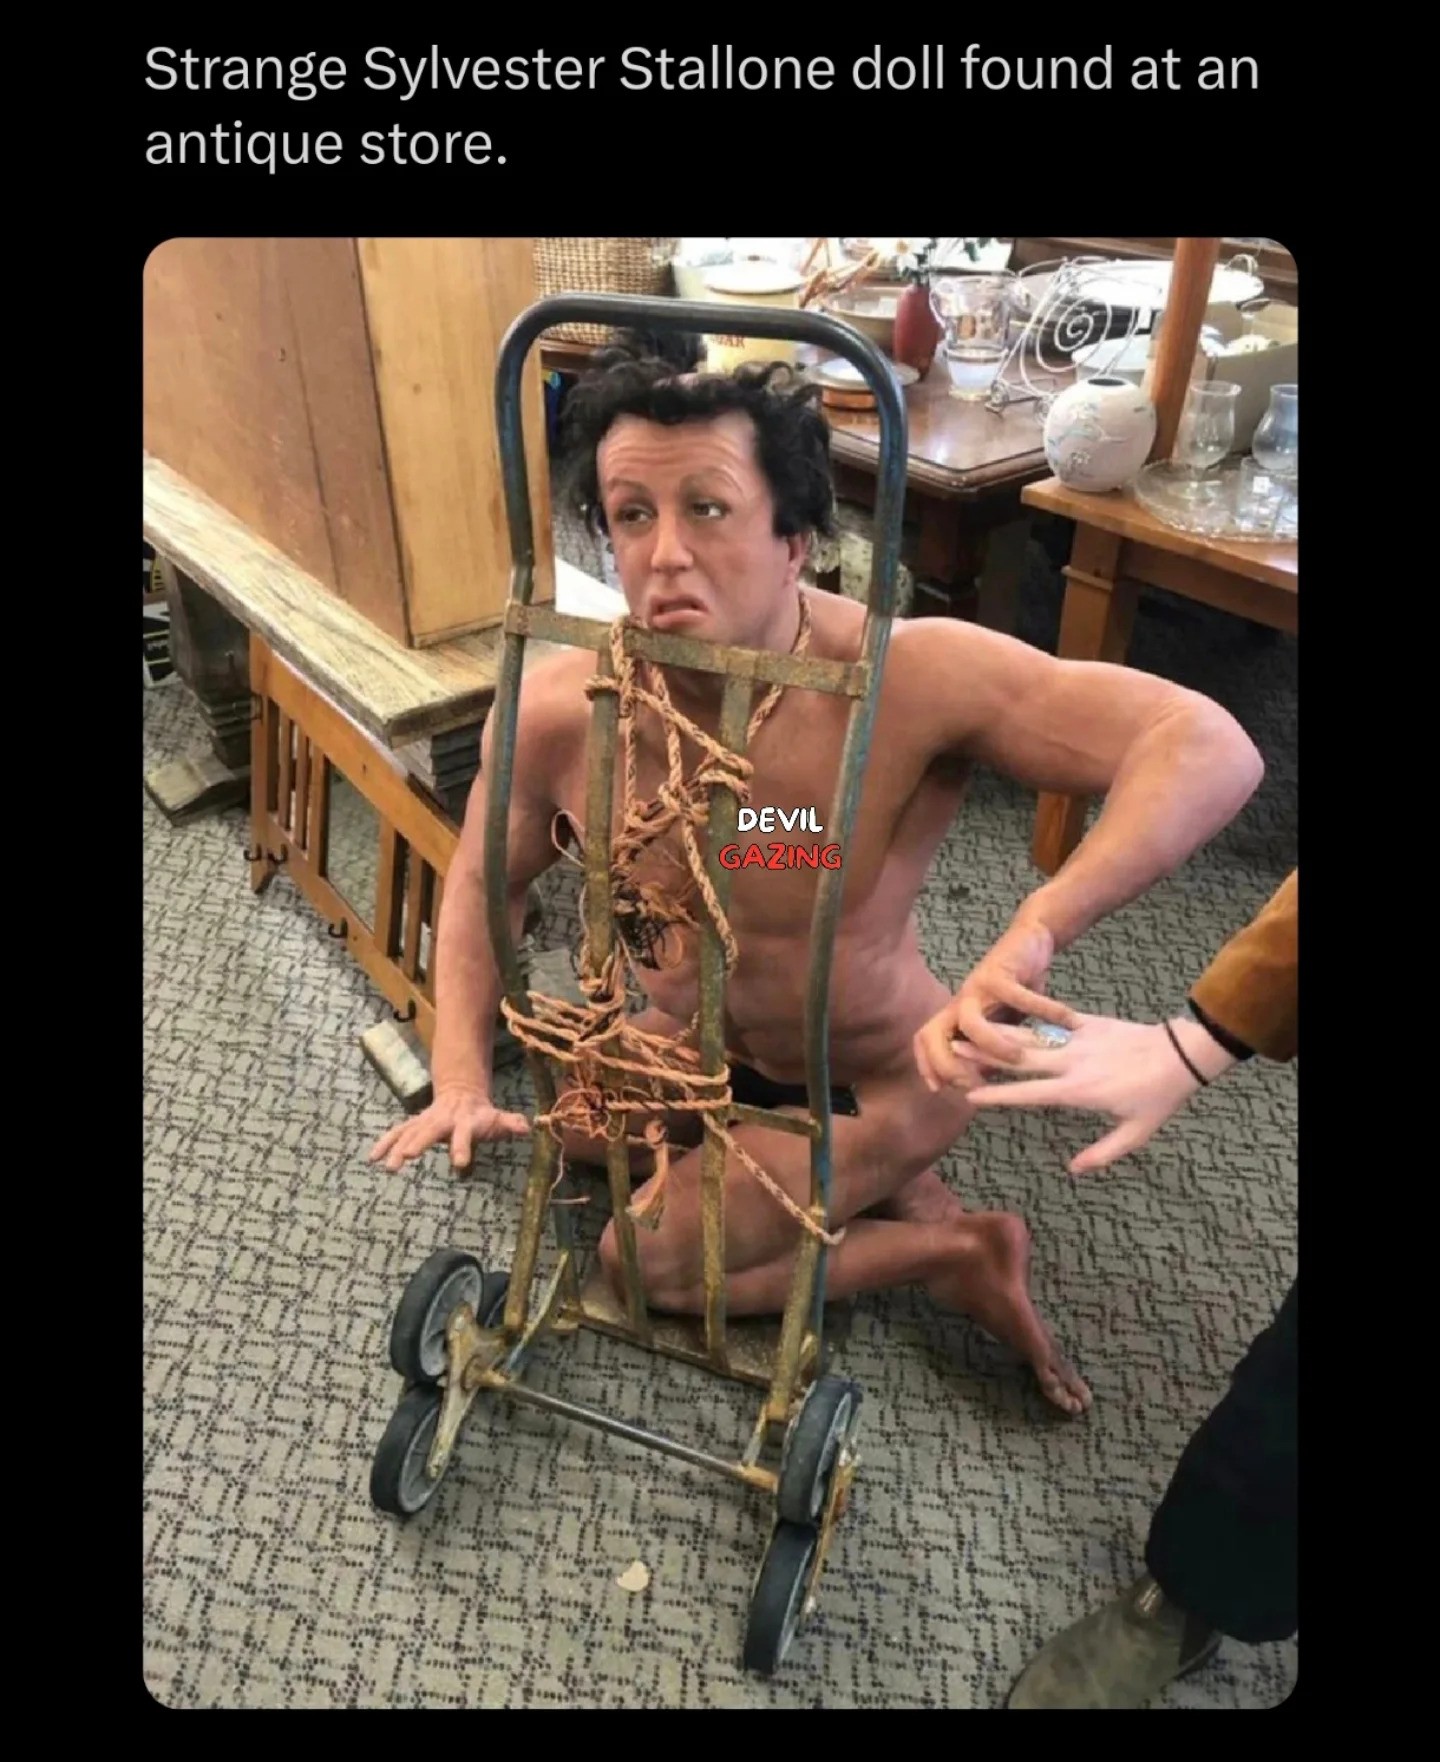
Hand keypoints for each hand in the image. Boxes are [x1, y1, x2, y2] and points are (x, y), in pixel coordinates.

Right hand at [368, 1083, 530, 1173]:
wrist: (461, 1092)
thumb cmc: (482, 1114)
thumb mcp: (498, 1118)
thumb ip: (509, 1123)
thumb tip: (526, 1127)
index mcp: (465, 1121)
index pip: (464, 1134)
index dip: (462, 1147)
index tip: (459, 1163)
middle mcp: (442, 1120)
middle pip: (429, 1131)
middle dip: (418, 1143)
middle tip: (407, 1158)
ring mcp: (425, 1121)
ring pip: (409, 1132)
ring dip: (397, 1147)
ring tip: (387, 1165)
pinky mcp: (413, 1125)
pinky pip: (397, 1133)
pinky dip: (385, 1143)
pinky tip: (372, 1158)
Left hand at [913, 918, 1078, 1085]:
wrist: (1029, 940)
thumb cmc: (1016, 988)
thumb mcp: (1002, 1023)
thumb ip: (993, 1048)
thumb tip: (986, 1081)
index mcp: (956, 1015)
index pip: (925, 1041)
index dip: (927, 1065)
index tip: (938, 1090)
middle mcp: (960, 1002)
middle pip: (932, 1035)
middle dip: (948, 1064)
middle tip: (977, 1084)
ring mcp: (976, 986)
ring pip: (970, 1023)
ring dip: (993, 1045)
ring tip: (1021, 1059)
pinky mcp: (999, 971)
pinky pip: (1018, 997)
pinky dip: (1044, 1011)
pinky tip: (1069, 1022)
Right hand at [964, 1013, 1235, 1173]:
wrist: (1182, 1053)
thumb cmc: (1159, 1097)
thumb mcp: (1136, 1133)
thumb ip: (1103, 1153)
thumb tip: (1073, 1171)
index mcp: (1079, 1090)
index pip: (1028, 1093)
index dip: (997, 1096)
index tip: (968, 1096)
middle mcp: (1072, 1063)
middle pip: (1018, 1058)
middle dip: (983, 1054)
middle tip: (952, 1050)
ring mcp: (1078, 1039)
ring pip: (1029, 1036)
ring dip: (997, 1033)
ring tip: (969, 1028)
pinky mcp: (1088, 1023)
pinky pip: (1052, 1021)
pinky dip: (1028, 1018)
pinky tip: (1007, 1012)